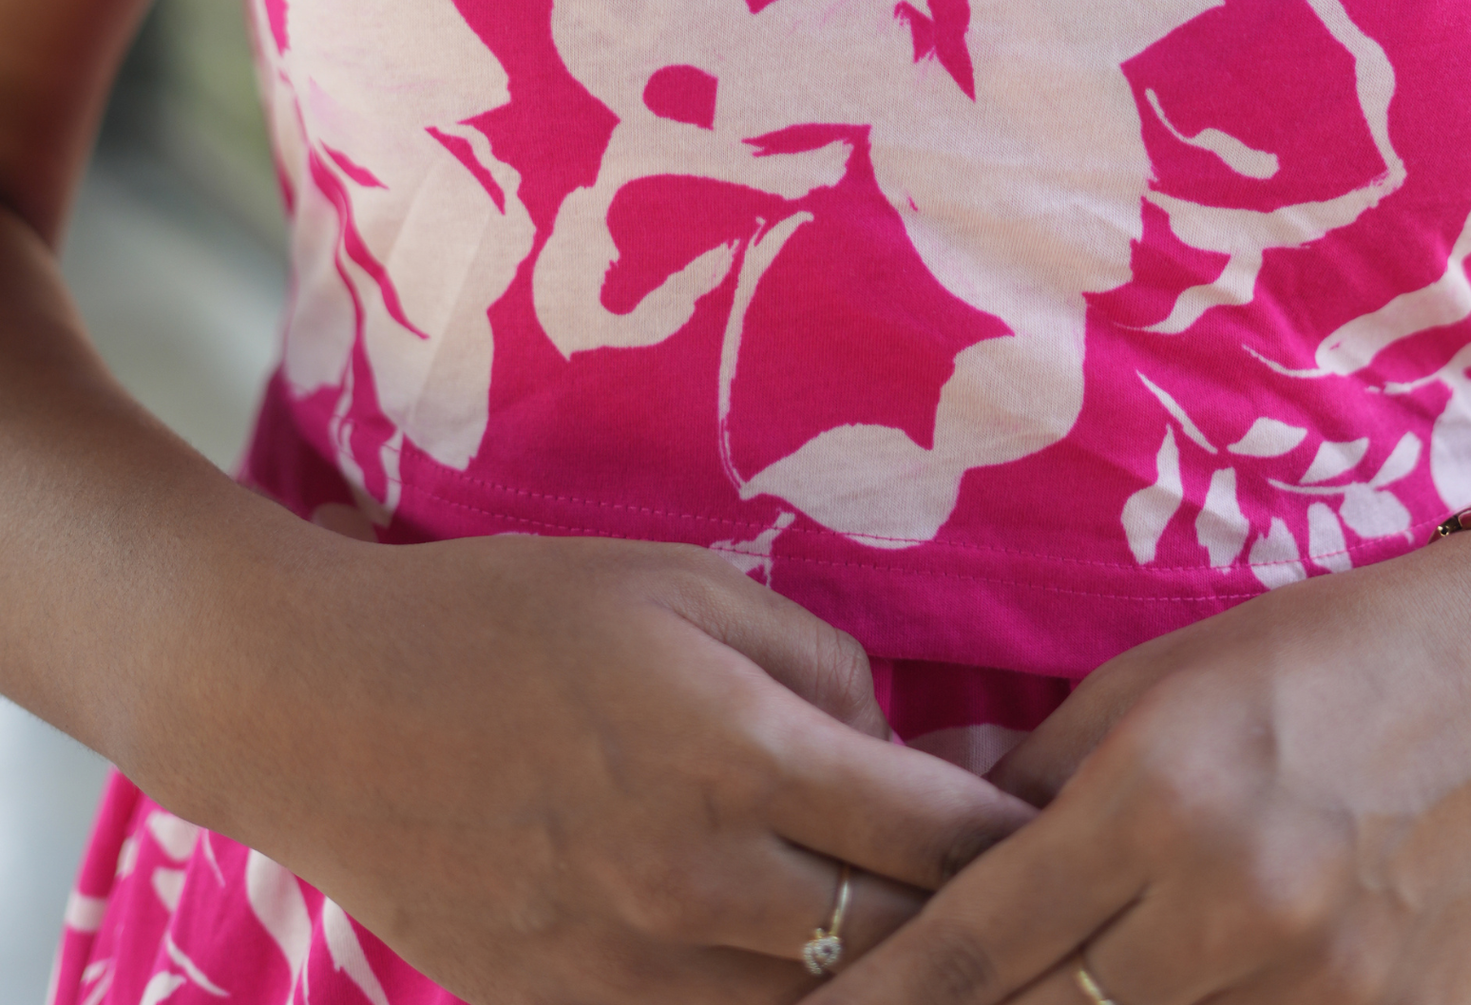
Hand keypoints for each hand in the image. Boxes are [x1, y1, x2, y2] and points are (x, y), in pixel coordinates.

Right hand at [157, 528, 1034, 1004]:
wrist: (326, 708)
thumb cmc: (514, 616)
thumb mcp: (683, 586)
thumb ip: (814, 662)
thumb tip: (888, 740)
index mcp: (742, 755)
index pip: (937, 834)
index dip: (1016, 837)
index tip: (1063, 825)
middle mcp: (702, 881)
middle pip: (897, 942)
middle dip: (971, 923)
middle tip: (1022, 898)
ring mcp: (632, 969)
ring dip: (882, 981)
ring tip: (926, 945)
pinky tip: (803, 971)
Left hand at [819, 538, 1470, 1004]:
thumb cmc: (1318, 655)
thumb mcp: (1155, 678)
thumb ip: (1032, 772)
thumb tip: (918, 824)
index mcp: (1157, 794)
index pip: (975, 945)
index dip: (876, 1003)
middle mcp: (1232, 901)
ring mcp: (1319, 987)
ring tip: (1016, 1003)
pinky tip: (1146, 1000)